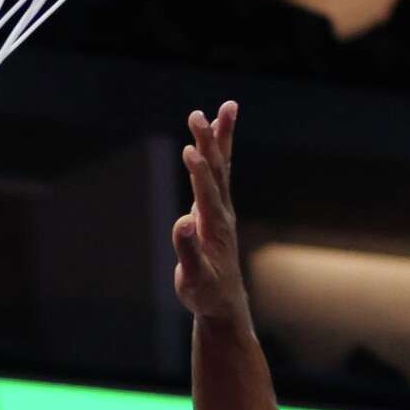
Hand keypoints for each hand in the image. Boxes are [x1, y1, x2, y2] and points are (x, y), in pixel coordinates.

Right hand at [172, 102, 248, 322]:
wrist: (223, 302)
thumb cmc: (205, 294)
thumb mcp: (193, 279)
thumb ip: (188, 251)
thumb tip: (183, 222)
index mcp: (214, 228)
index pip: (206, 194)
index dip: (198, 172)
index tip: (189, 149)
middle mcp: (221, 213)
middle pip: (216, 172)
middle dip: (208, 143)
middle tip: (198, 115)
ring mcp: (221, 210)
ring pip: (222, 168)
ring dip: (222, 138)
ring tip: (226, 107)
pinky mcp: (216, 210)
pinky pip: (218, 174)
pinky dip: (218, 153)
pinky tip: (214, 137)